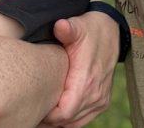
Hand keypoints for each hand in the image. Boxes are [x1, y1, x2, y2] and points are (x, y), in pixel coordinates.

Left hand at [42, 11, 117, 126]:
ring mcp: (101, 100)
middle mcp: (96, 94)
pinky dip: (71, 118)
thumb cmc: (89, 29)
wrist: (110, 31)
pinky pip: (84, 119)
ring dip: (60, 120)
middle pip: (68, 120)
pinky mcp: (102, 101)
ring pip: (76, 122)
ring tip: (43, 110)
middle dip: (50, 118)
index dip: (48, 115)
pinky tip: (57, 110)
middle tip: (34, 109)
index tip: (34, 105)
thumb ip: (67, 28)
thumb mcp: (77, 26)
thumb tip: (59, 25)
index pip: (65, 112)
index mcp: (86, 80)